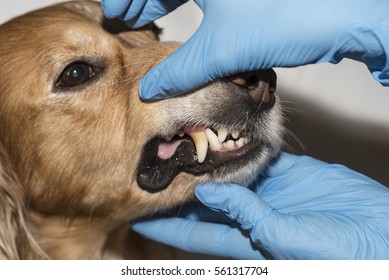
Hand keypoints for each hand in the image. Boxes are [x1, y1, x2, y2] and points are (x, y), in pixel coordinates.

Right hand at [102, 0, 388, 98]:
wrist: (353, 12)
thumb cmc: (295, 14)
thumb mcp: (225, 48)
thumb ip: (183, 70)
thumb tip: (153, 89)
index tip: (113, 13)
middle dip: (146, 0)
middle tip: (127, 19)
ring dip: (168, 4)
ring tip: (152, 23)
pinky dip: (196, 9)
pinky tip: (191, 26)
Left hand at [132, 153, 388, 258]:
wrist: (379, 234)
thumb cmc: (339, 254)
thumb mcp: (286, 239)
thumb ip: (247, 216)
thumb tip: (208, 193)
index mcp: (245, 240)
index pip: (193, 231)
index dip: (166, 223)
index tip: (139, 211)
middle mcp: (250, 214)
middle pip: (205, 200)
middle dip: (181, 187)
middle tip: (153, 169)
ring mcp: (268, 192)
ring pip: (228, 174)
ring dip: (208, 162)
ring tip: (183, 143)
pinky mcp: (287, 174)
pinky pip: (258, 157)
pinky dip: (242, 146)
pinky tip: (225, 132)